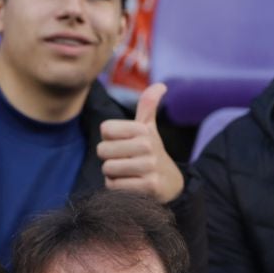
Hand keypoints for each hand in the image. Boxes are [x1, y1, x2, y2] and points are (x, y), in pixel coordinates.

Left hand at [99, 84, 184, 203]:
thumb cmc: (151, 153)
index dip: (109, 140)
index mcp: (143, 129)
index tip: (122, 145)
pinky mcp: (149, 186)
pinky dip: (117, 188)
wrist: (170, 183)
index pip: (105, 129)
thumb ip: (148, 106)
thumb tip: (161, 85)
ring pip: (108, 169)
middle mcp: (147, 145)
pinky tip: (130, 185)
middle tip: (124, 162)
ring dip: (112, 175)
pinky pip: (114, 185)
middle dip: (108, 159)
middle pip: (103, 150)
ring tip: (127, 173)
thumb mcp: (149, 129)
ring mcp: (149, 166)